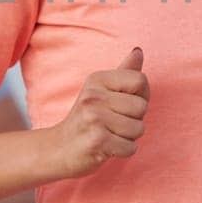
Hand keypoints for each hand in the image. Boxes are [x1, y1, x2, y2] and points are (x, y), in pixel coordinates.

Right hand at [41, 48, 150, 180]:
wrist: (59, 148)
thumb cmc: (87, 119)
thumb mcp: (102, 90)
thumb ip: (124, 72)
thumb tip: (138, 51)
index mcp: (97, 79)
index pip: (140, 80)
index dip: (140, 95)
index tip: (123, 104)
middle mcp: (94, 96)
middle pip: (142, 106)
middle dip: (134, 120)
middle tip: (113, 123)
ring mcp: (94, 118)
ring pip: (138, 129)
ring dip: (128, 137)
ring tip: (109, 134)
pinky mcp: (97, 141)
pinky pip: (131, 148)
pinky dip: (123, 151)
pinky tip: (107, 147)